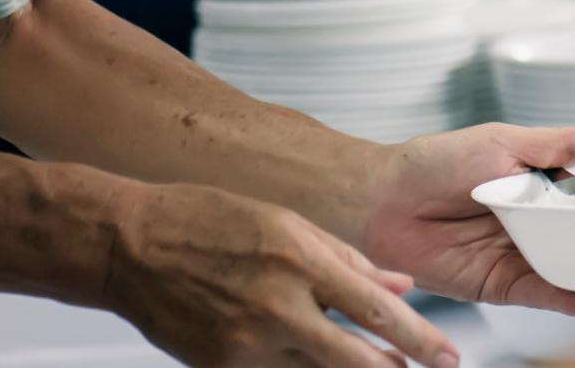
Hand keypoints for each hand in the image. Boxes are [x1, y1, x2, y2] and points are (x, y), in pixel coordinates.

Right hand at [103, 182, 456, 367]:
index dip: (420, 338)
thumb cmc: (206, 221)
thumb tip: (400, 286)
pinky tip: (317, 364)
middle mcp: (276, 307)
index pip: (376, 311)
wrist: (127, 245)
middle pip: (356, 359)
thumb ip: (346, 259)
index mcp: (298, 261)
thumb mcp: (284, 223)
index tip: (448, 355)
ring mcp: (246, 344)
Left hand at [361, 121, 574, 314]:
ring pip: (574, 271)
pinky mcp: (503, 285)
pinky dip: (572, 299)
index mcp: (543, 188)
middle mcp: (537, 226)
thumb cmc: (433, 162)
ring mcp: (523, 256)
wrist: (381, 200)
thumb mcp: (505, 142)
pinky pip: (544, 294)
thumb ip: (559, 144)